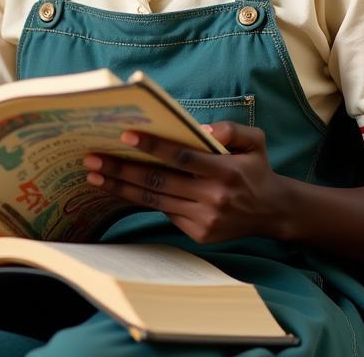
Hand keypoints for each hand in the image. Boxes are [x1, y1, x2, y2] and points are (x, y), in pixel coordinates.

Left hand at [83, 122, 292, 244]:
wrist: (272, 211)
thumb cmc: (256, 169)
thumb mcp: (255, 141)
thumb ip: (231, 130)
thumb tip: (200, 130)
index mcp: (225, 171)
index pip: (182, 157)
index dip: (153, 146)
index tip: (126, 135)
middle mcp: (213, 197)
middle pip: (159, 182)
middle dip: (122, 169)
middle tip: (92, 159)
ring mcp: (205, 219)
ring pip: (156, 201)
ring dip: (122, 187)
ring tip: (95, 176)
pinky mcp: (199, 233)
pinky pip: (166, 212)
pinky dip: (142, 200)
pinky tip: (121, 188)